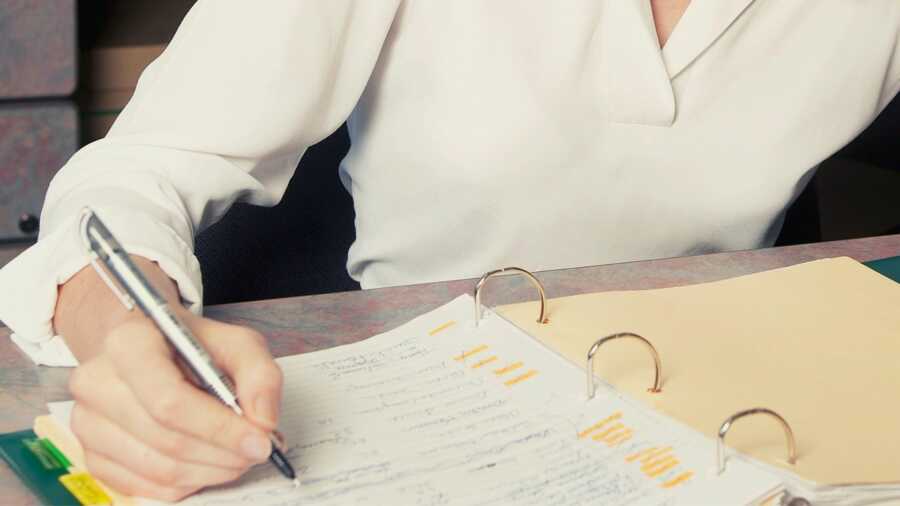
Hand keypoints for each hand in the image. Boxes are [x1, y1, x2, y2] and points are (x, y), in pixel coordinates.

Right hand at [67, 311, 282, 500]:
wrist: (152, 351)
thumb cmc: (192, 347)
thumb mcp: (237, 343)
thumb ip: (259, 375)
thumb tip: (262, 421)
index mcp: (128, 344)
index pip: (170, 401)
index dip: (219, 428)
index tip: (259, 440)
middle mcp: (97, 383)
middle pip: (167, 439)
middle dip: (223, 453)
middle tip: (257, 450)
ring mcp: (88, 423)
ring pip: (159, 469)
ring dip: (211, 471)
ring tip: (237, 455)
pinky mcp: (92, 455)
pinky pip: (147, 487)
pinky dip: (188, 483)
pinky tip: (208, 463)